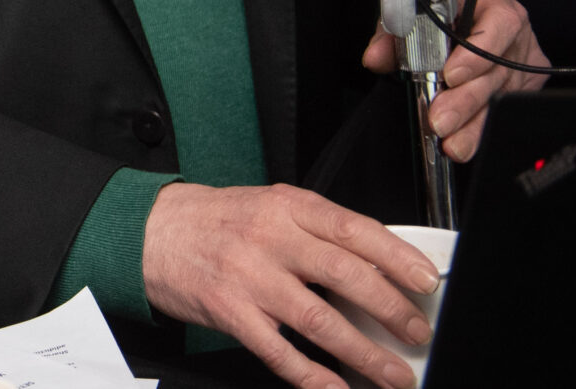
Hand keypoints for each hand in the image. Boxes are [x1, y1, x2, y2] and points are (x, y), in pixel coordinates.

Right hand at [142, 182, 440, 388]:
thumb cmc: (214, 220)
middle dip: (391, 309)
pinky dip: (314, 376)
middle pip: (344, 275)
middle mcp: (269, 239)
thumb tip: (378, 265)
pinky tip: (337, 387)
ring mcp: (248, 278)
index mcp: (285, 207)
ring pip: (319, 320)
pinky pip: (279, 351)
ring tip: (393, 373)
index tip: (426, 281)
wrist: (149, 232)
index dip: (397, 257)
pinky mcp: (230, 312)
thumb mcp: (268, 205)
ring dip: (363, 353)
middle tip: (418, 331)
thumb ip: (316, 229)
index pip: (353, 229)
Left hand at [361, 0, 546, 157]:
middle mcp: (512, 27)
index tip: (451, 74)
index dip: (477, 53)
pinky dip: (480, 127)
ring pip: (502, 95)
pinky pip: (505, 107)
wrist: (462, 5)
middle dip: (465, 99)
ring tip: (451, 142)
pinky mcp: (525, 81)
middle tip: (440, 119)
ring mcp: (521, 56)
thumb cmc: (440, 3)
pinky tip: (464, 141)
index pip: (499, 23)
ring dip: (473, 123)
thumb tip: (376, 57)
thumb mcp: (412, 7)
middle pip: (496, 69)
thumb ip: (392, 30)